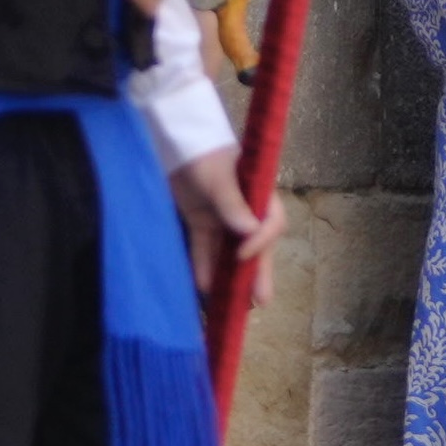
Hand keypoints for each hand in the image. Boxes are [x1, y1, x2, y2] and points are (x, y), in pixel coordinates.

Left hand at [170, 146, 279, 304]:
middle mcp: (245, 209)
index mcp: (259, 193)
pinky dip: (203, 266)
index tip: (242, 255)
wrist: (176, 140)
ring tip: (231, 305)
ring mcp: (223, 217)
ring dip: (229, 276)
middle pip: (255, 245)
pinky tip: (202, 286)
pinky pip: (205, 248)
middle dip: (257, 273)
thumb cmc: (204, 152)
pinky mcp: (201, 222)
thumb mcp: (219, 177)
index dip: (260, 243)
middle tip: (260, 301)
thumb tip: (250, 232)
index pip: (269, 224)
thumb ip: (232, 204)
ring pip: (229, 252)